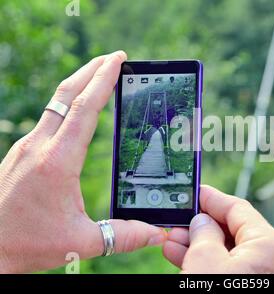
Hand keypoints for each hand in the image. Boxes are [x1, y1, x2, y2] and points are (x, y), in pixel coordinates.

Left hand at [0, 51, 166, 272]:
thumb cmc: (26, 244)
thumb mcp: (81, 242)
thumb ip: (124, 236)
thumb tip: (157, 233)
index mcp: (57, 161)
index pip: (84, 108)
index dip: (103, 80)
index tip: (119, 60)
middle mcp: (39, 146)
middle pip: (67, 93)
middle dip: (92, 69)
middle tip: (115, 57)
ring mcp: (27, 147)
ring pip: (55, 103)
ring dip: (79, 84)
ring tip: (100, 76)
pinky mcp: (21, 153)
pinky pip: (48, 118)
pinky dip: (68, 104)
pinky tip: (77, 111)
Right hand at [163, 185, 273, 273]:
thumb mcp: (205, 261)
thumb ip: (203, 234)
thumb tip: (201, 222)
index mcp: (268, 243)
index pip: (237, 208)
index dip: (212, 198)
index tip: (194, 192)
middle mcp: (271, 258)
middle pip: (232, 230)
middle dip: (201, 225)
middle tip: (178, 221)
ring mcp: (263, 275)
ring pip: (227, 251)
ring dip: (198, 245)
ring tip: (172, 241)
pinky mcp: (251, 285)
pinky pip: (228, 268)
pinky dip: (207, 262)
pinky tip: (181, 257)